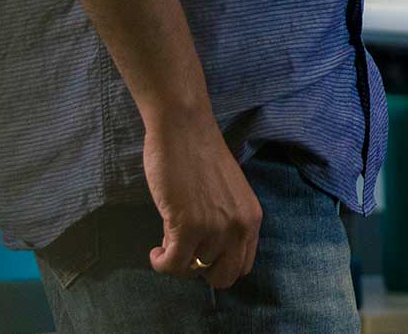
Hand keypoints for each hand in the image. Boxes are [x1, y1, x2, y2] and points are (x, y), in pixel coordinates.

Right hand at [143, 109, 260, 289]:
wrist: (184, 128)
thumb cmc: (199, 156)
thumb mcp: (226, 196)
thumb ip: (223, 224)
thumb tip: (202, 255)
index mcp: (252, 219)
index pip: (242, 267)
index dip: (218, 266)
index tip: (200, 254)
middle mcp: (239, 228)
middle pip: (222, 278)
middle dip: (200, 272)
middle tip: (183, 251)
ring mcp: (216, 228)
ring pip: (192, 270)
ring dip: (175, 259)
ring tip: (166, 237)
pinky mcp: (189, 226)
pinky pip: (173, 265)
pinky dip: (160, 263)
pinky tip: (155, 251)